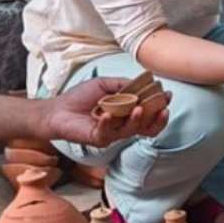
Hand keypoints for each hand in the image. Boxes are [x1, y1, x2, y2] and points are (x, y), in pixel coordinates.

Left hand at [38, 78, 169, 146]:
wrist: (56, 110)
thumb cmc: (79, 97)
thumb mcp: (105, 85)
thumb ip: (124, 84)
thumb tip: (143, 83)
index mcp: (126, 113)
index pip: (149, 114)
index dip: (160, 107)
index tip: (167, 96)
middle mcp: (122, 126)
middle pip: (147, 127)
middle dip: (157, 118)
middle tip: (162, 107)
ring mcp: (112, 134)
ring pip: (131, 130)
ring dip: (137, 120)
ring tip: (139, 108)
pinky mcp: (98, 139)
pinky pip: (108, 133)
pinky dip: (109, 122)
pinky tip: (107, 114)